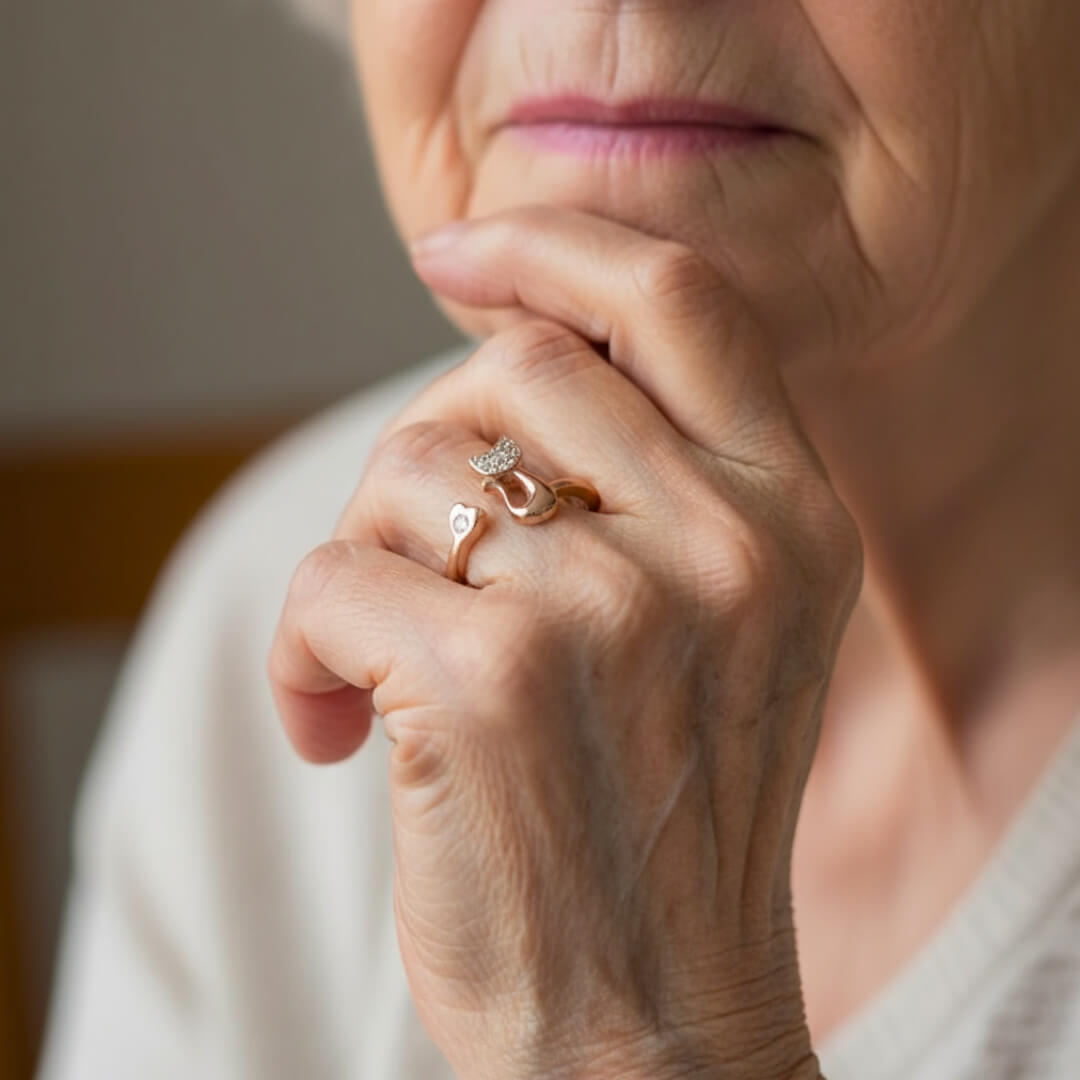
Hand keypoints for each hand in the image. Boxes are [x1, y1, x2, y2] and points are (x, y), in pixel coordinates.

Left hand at [268, 206, 857, 1079]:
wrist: (656, 1028)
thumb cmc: (664, 821)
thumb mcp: (726, 632)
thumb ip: (654, 488)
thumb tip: (500, 366)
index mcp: (791, 519)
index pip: (679, 301)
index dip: (558, 245)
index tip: (459, 250)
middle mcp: (719, 545)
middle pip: (512, 368)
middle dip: (432, 445)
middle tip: (414, 547)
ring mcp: (606, 609)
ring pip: (408, 474)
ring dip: (365, 560)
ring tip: (376, 667)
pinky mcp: (485, 681)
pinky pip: (330, 580)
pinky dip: (299, 650)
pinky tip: (330, 730)